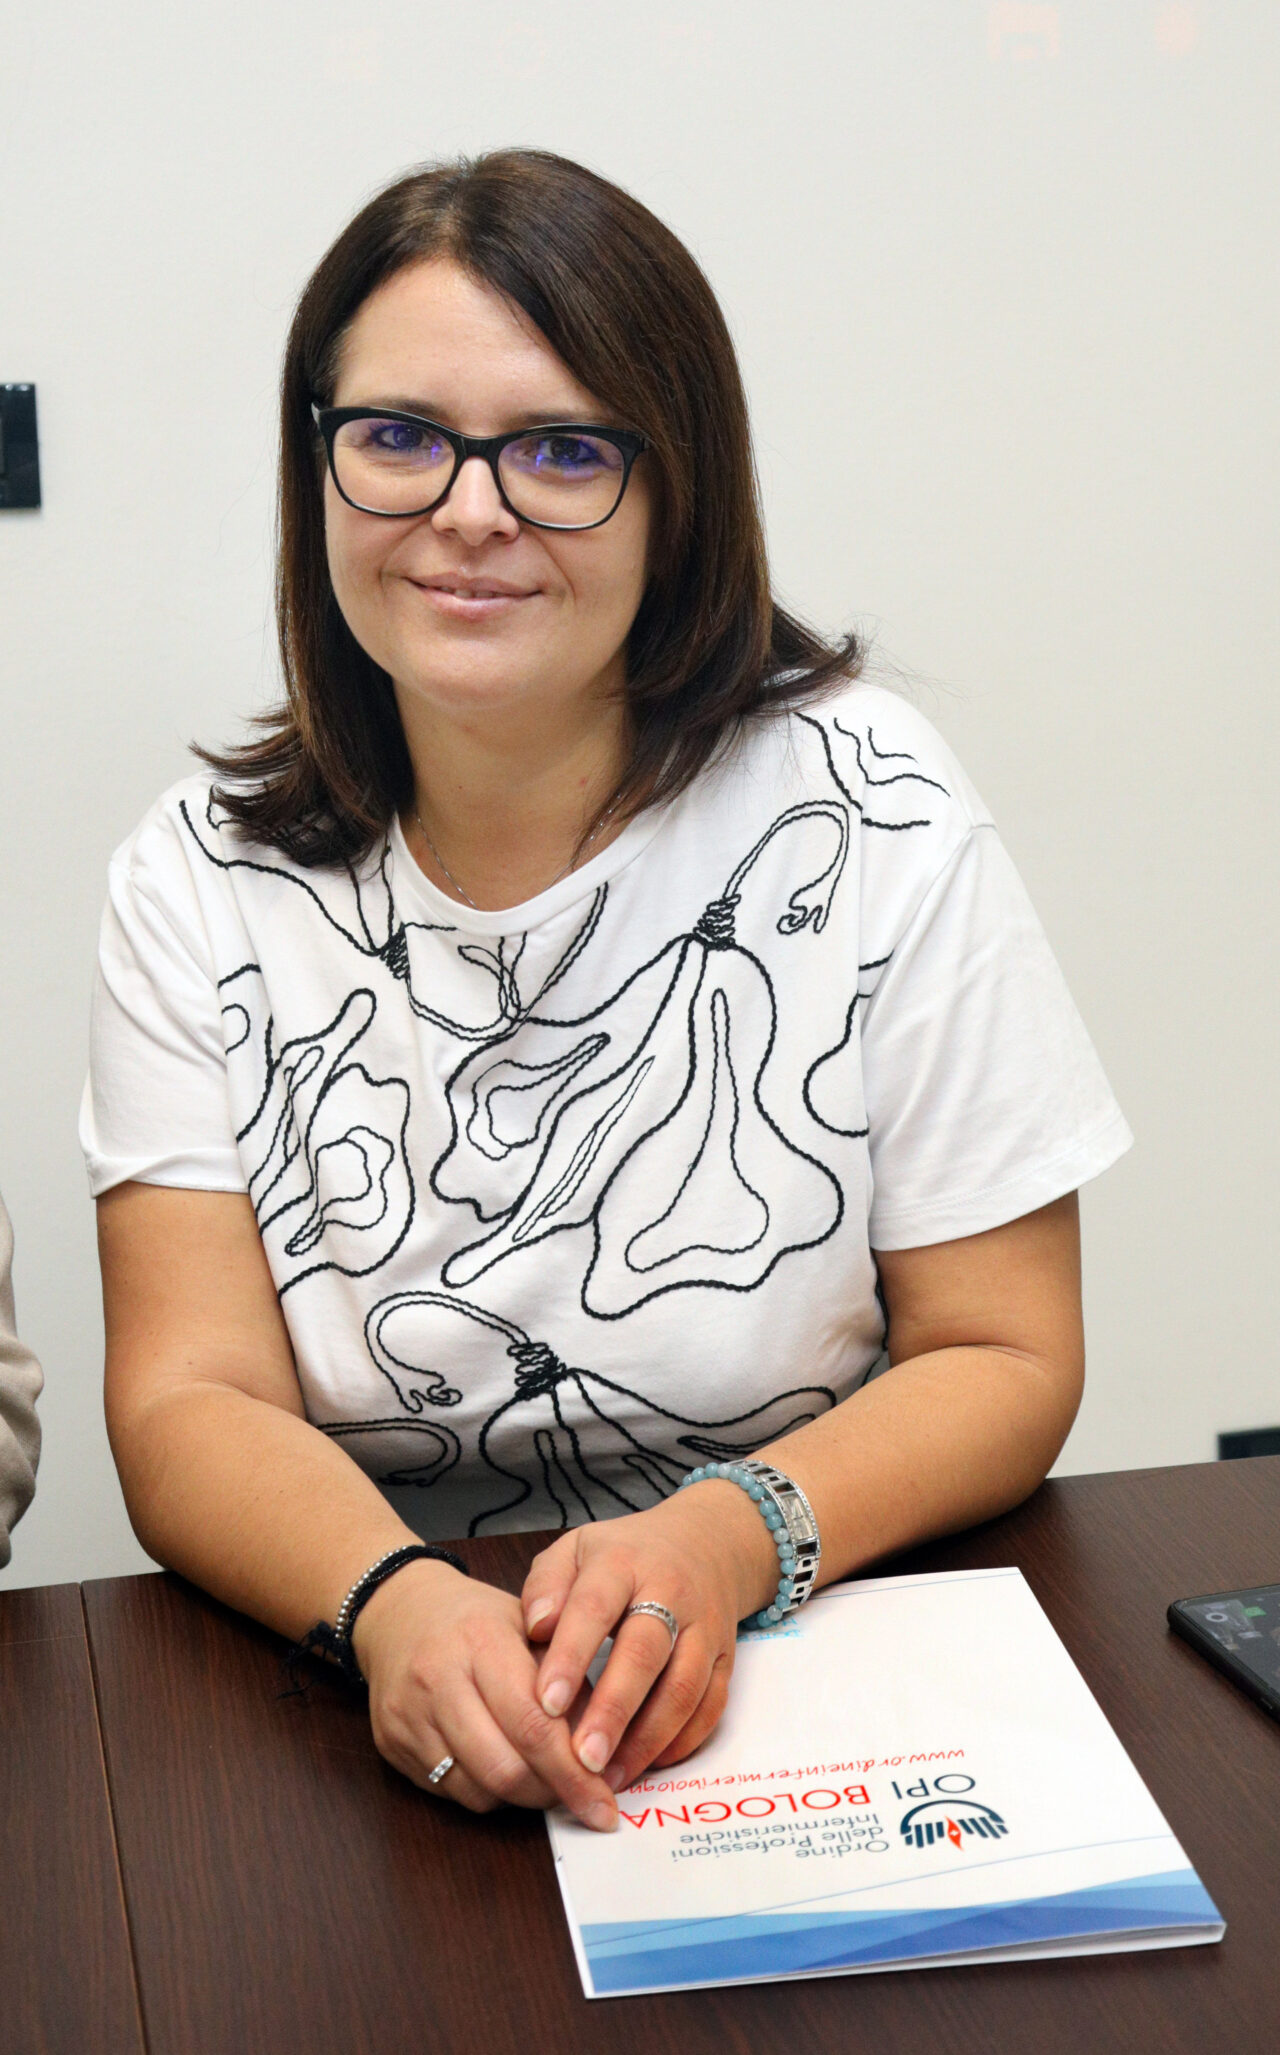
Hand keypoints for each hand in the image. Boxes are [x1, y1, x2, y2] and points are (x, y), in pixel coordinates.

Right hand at [350, 1558, 619, 1829]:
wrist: (399, 1611)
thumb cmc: (478, 1620)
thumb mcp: (531, 1625)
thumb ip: (568, 1677)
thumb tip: (608, 1744)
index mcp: (482, 1640)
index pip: (535, 1722)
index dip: (574, 1771)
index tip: (606, 1802)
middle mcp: (439, 1679)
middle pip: (505, 1767)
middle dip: (554, 1794)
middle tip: (587, 1801)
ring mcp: (409, 1716)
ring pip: (478, 1789)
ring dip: (523, 1798)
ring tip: (549, 1783)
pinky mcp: (392, 1745)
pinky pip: (451, 1793)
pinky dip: (489, 1793)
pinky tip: (507, 1771)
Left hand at [521, 1483, 777, 1793]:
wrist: (706, 1542)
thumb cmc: (623, 1556)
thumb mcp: (576, 1549)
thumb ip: (547, 1585)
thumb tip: (535, 1627)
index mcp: (622, 1562)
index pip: (595, 1607)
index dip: (571, 1657)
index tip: (545, 1704)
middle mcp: (670, 1593)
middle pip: (645, 1654)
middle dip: (613, 1710)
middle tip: (582, 1759)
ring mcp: (704, 1628)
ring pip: (684, 1687)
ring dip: (648, 1738)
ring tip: (610, 1777)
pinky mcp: (725, 1658)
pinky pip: (711, 1706)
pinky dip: (682, 1741)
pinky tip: (649, 1764)